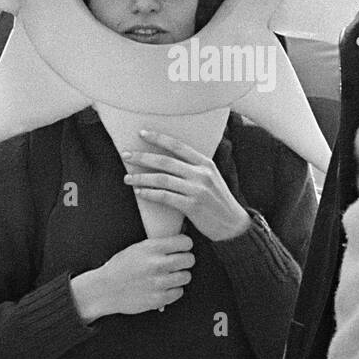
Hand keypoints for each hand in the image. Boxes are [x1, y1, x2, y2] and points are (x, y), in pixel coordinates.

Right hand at [70, 234, 194, 322]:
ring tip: (171, 276)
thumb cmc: (120, 267)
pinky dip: (174, 290)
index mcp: (152, 248)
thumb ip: (159, 245)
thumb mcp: (137, 248)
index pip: (185, 242)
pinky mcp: (158, 299)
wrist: (104, 290)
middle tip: (179, 263)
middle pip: (189, 259)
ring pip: (186, 276)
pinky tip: (165, 287)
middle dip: (186, 260)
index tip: (182, 248)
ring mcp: (158, 283)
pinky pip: (179, 292)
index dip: (185, 245)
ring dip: (180, 276)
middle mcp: (157, 264)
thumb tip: (181, 243)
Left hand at [121, 130, 251, 241]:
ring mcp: (197, 190)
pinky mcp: (192, 206)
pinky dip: (150, 193)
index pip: (178, 145)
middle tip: (125, 155)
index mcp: (206, 163)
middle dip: (142, 157)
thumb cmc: (218, 202)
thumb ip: (194, 169)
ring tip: (127, 178)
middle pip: (165, 161)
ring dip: (141, 178)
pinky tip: (139, 193)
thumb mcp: (211, 178)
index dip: (158, 138)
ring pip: (162, 179)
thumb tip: (170, 161)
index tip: (141, 133)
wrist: (233, 225)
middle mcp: (201, 174)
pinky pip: (165, 197)